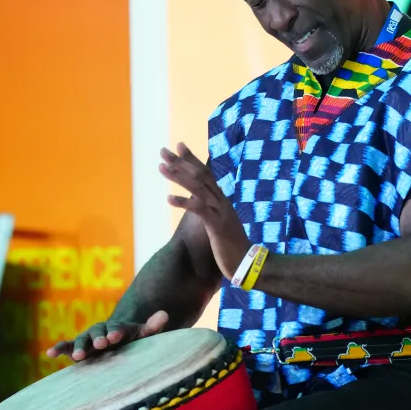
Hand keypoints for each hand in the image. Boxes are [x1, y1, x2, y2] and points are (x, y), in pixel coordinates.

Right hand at [46, 310, 169, 360]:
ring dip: (79, 347)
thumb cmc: (132, 341)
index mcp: (117, 328)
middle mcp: (100, 332)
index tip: (115, 335)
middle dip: (98, 338)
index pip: (116, 328)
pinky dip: (58, 349)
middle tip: (101, 344)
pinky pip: (66, 347)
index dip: (115, 331)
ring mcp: (87, 340)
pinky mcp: (77, 349)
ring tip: (79, 356)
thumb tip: (165, 314)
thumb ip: (152, 326)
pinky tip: (49, 353)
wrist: (116, 343)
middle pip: (97, 333)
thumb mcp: (143, 334)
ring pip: (81, 341)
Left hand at [158, 143, 251, 279]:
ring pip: (198, 187)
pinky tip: (168, 198)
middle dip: (180, 162)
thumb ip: (215, 212)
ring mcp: (220, 212)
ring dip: (178, 176)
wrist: (250, 263)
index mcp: (222, 200)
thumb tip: (205, 206)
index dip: (192, 159)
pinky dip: (183, 202)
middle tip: (163, 150)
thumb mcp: (223, 224)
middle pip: (199, 175)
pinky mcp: (216, 225)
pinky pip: (198, 210)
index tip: (179, 146)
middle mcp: (221, 201)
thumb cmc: (234, 246)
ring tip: (161, 167)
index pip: (206, 173)